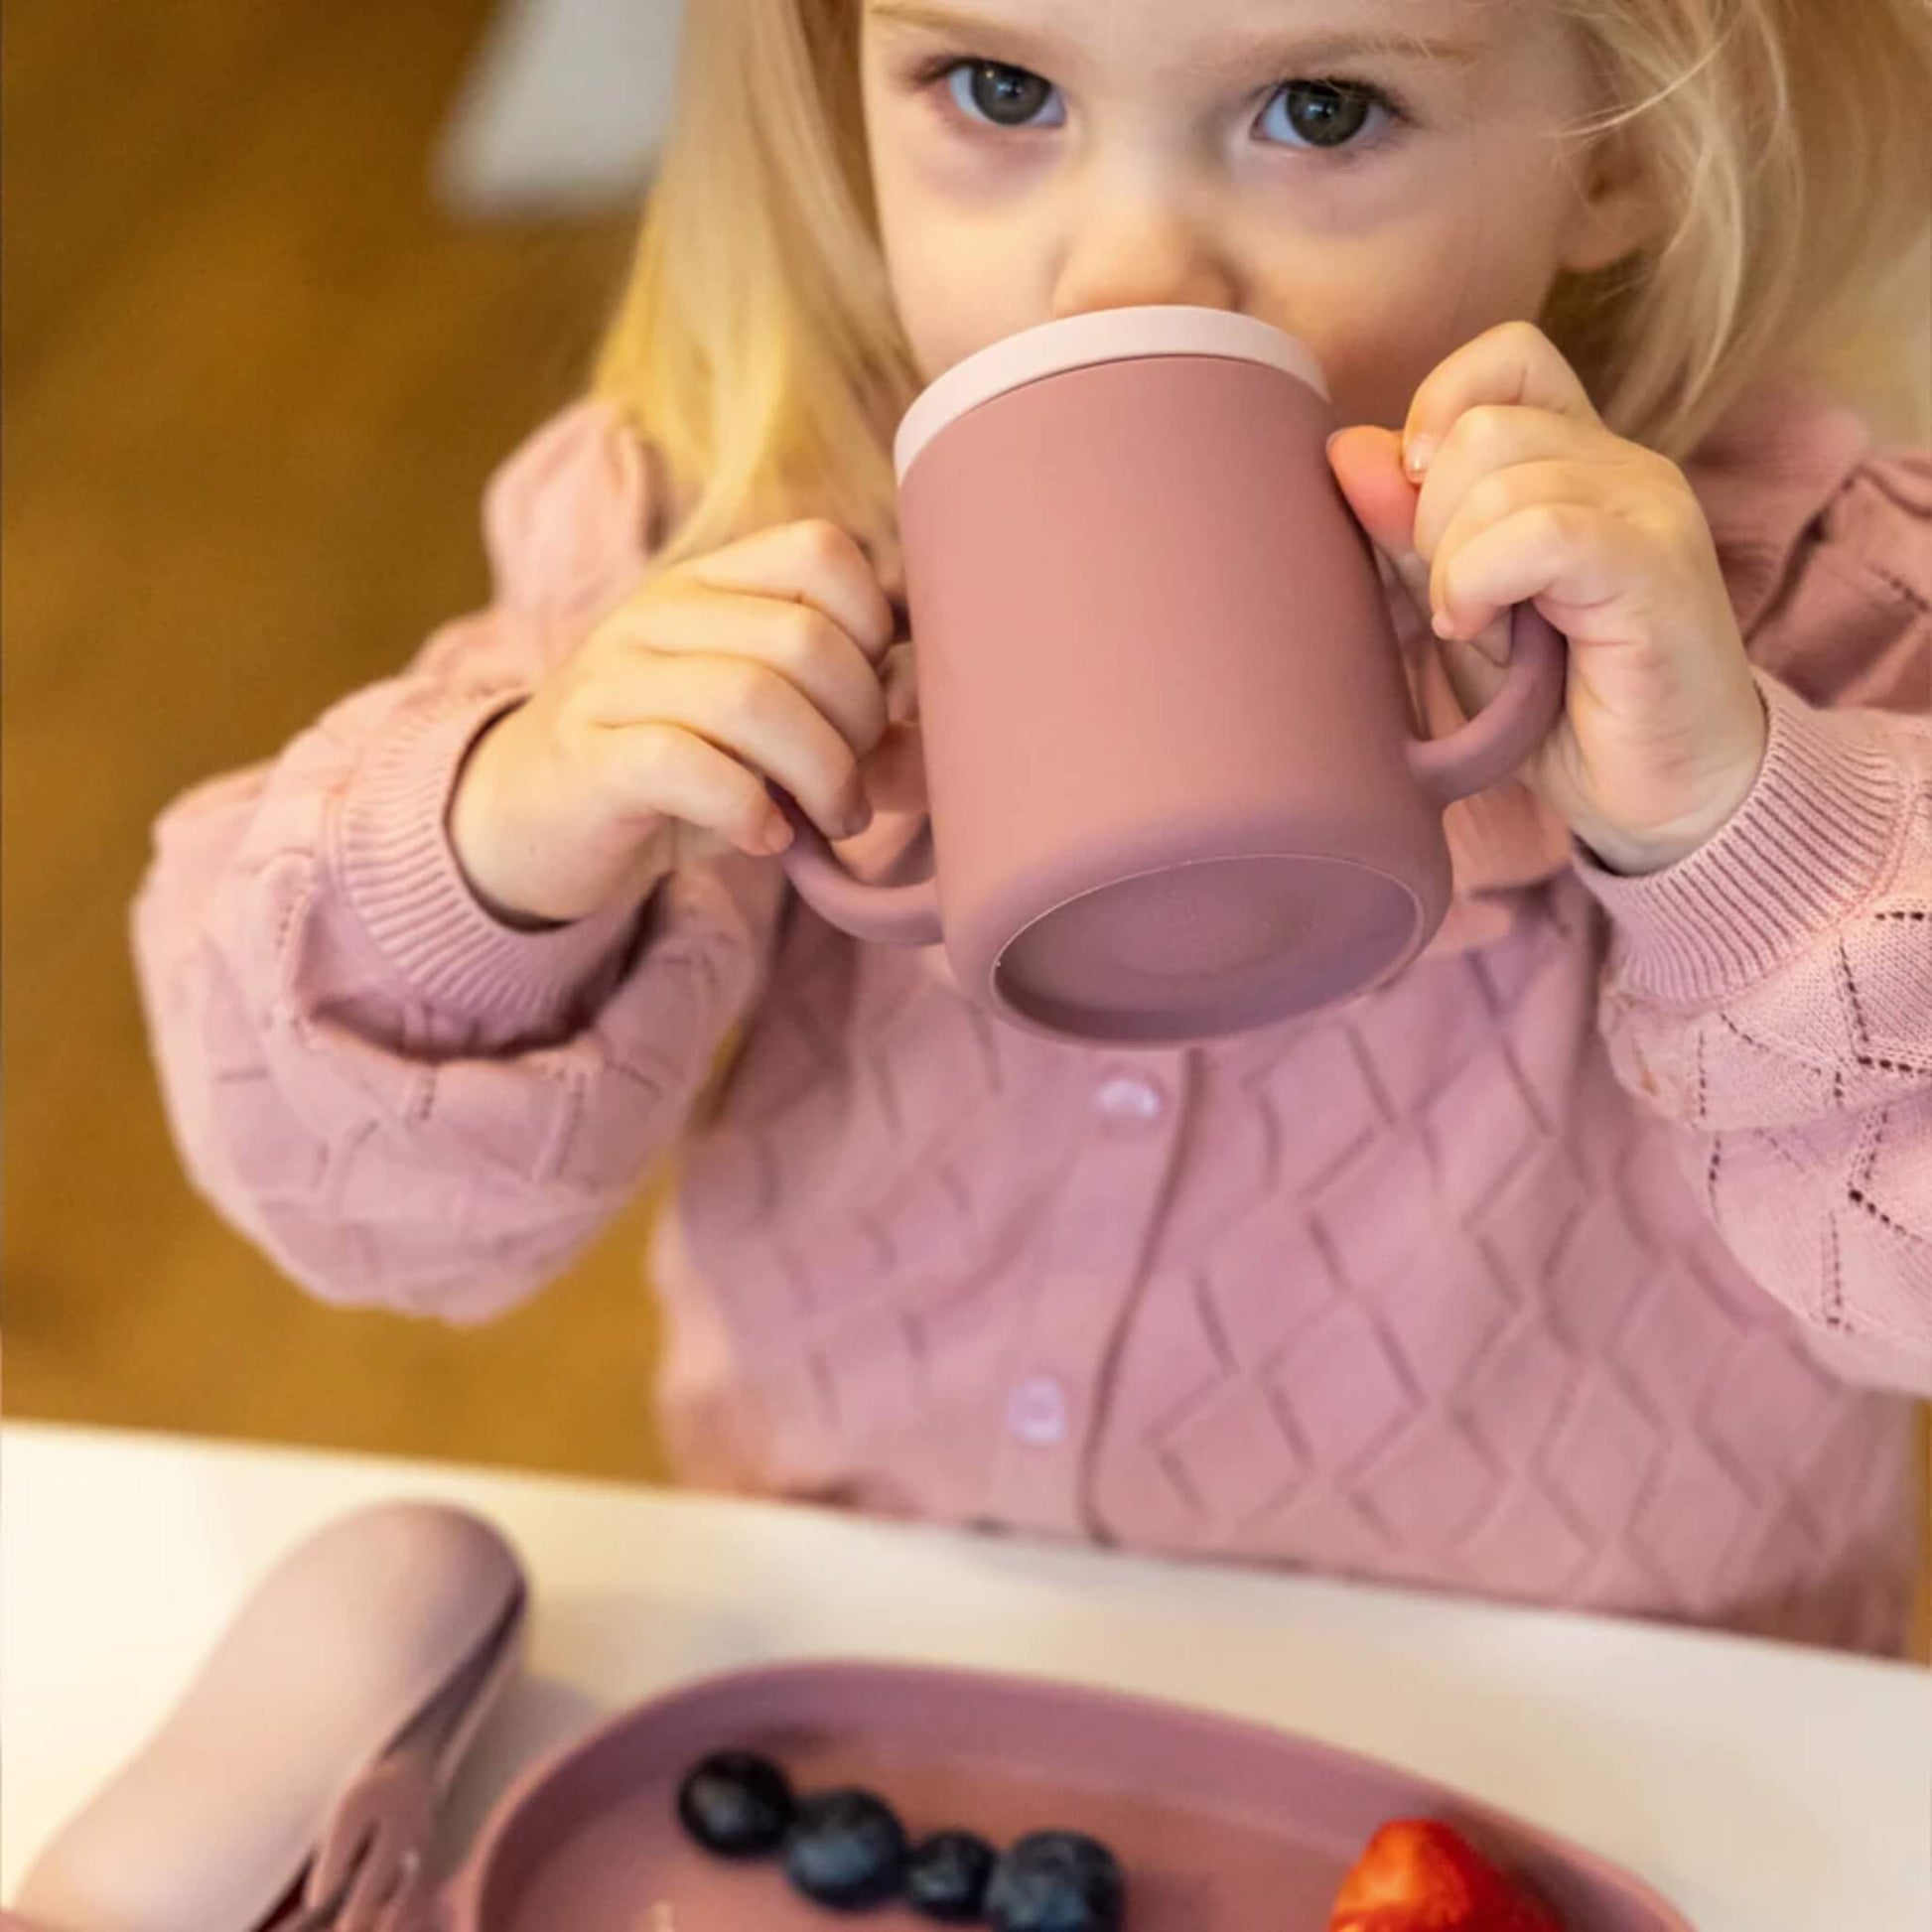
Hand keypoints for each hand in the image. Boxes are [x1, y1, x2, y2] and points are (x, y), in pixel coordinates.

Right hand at [450, 518, 917, 924]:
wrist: (528, 821)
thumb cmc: (672, 770)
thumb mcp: (759, 725)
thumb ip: (839, 709)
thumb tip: (941, 733)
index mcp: (711, 585)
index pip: (821, 550)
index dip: (876, 625)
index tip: (880, 698)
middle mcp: (659, 614)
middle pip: (802, 637)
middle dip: (859, 724)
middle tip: (858, 787)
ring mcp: (615, 681)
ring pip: (750, 698)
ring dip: (820, 775)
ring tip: (830, 820)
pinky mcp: (586, 758)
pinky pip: (683, 763)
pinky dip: (746, 808)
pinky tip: (764, 837)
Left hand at [1328, 321, 1767, 874]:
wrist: (1665, 798)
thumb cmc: (1561, 712)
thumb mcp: (1461, 612)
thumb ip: (1409, 534)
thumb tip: (1346, 450)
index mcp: (1578, 461)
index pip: (1506, 358)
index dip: (1436, 411)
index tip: (1409, 506)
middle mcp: (1623, 467)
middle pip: (1480, 425)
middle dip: (1430, 521)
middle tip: (1455, 604)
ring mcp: (1648, 510)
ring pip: (1501, 474)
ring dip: (1455, 565)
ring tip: (1479, 631)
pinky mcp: (1657, 567)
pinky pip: (1543, 531)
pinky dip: (1484, 580)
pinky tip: (1482, 632)